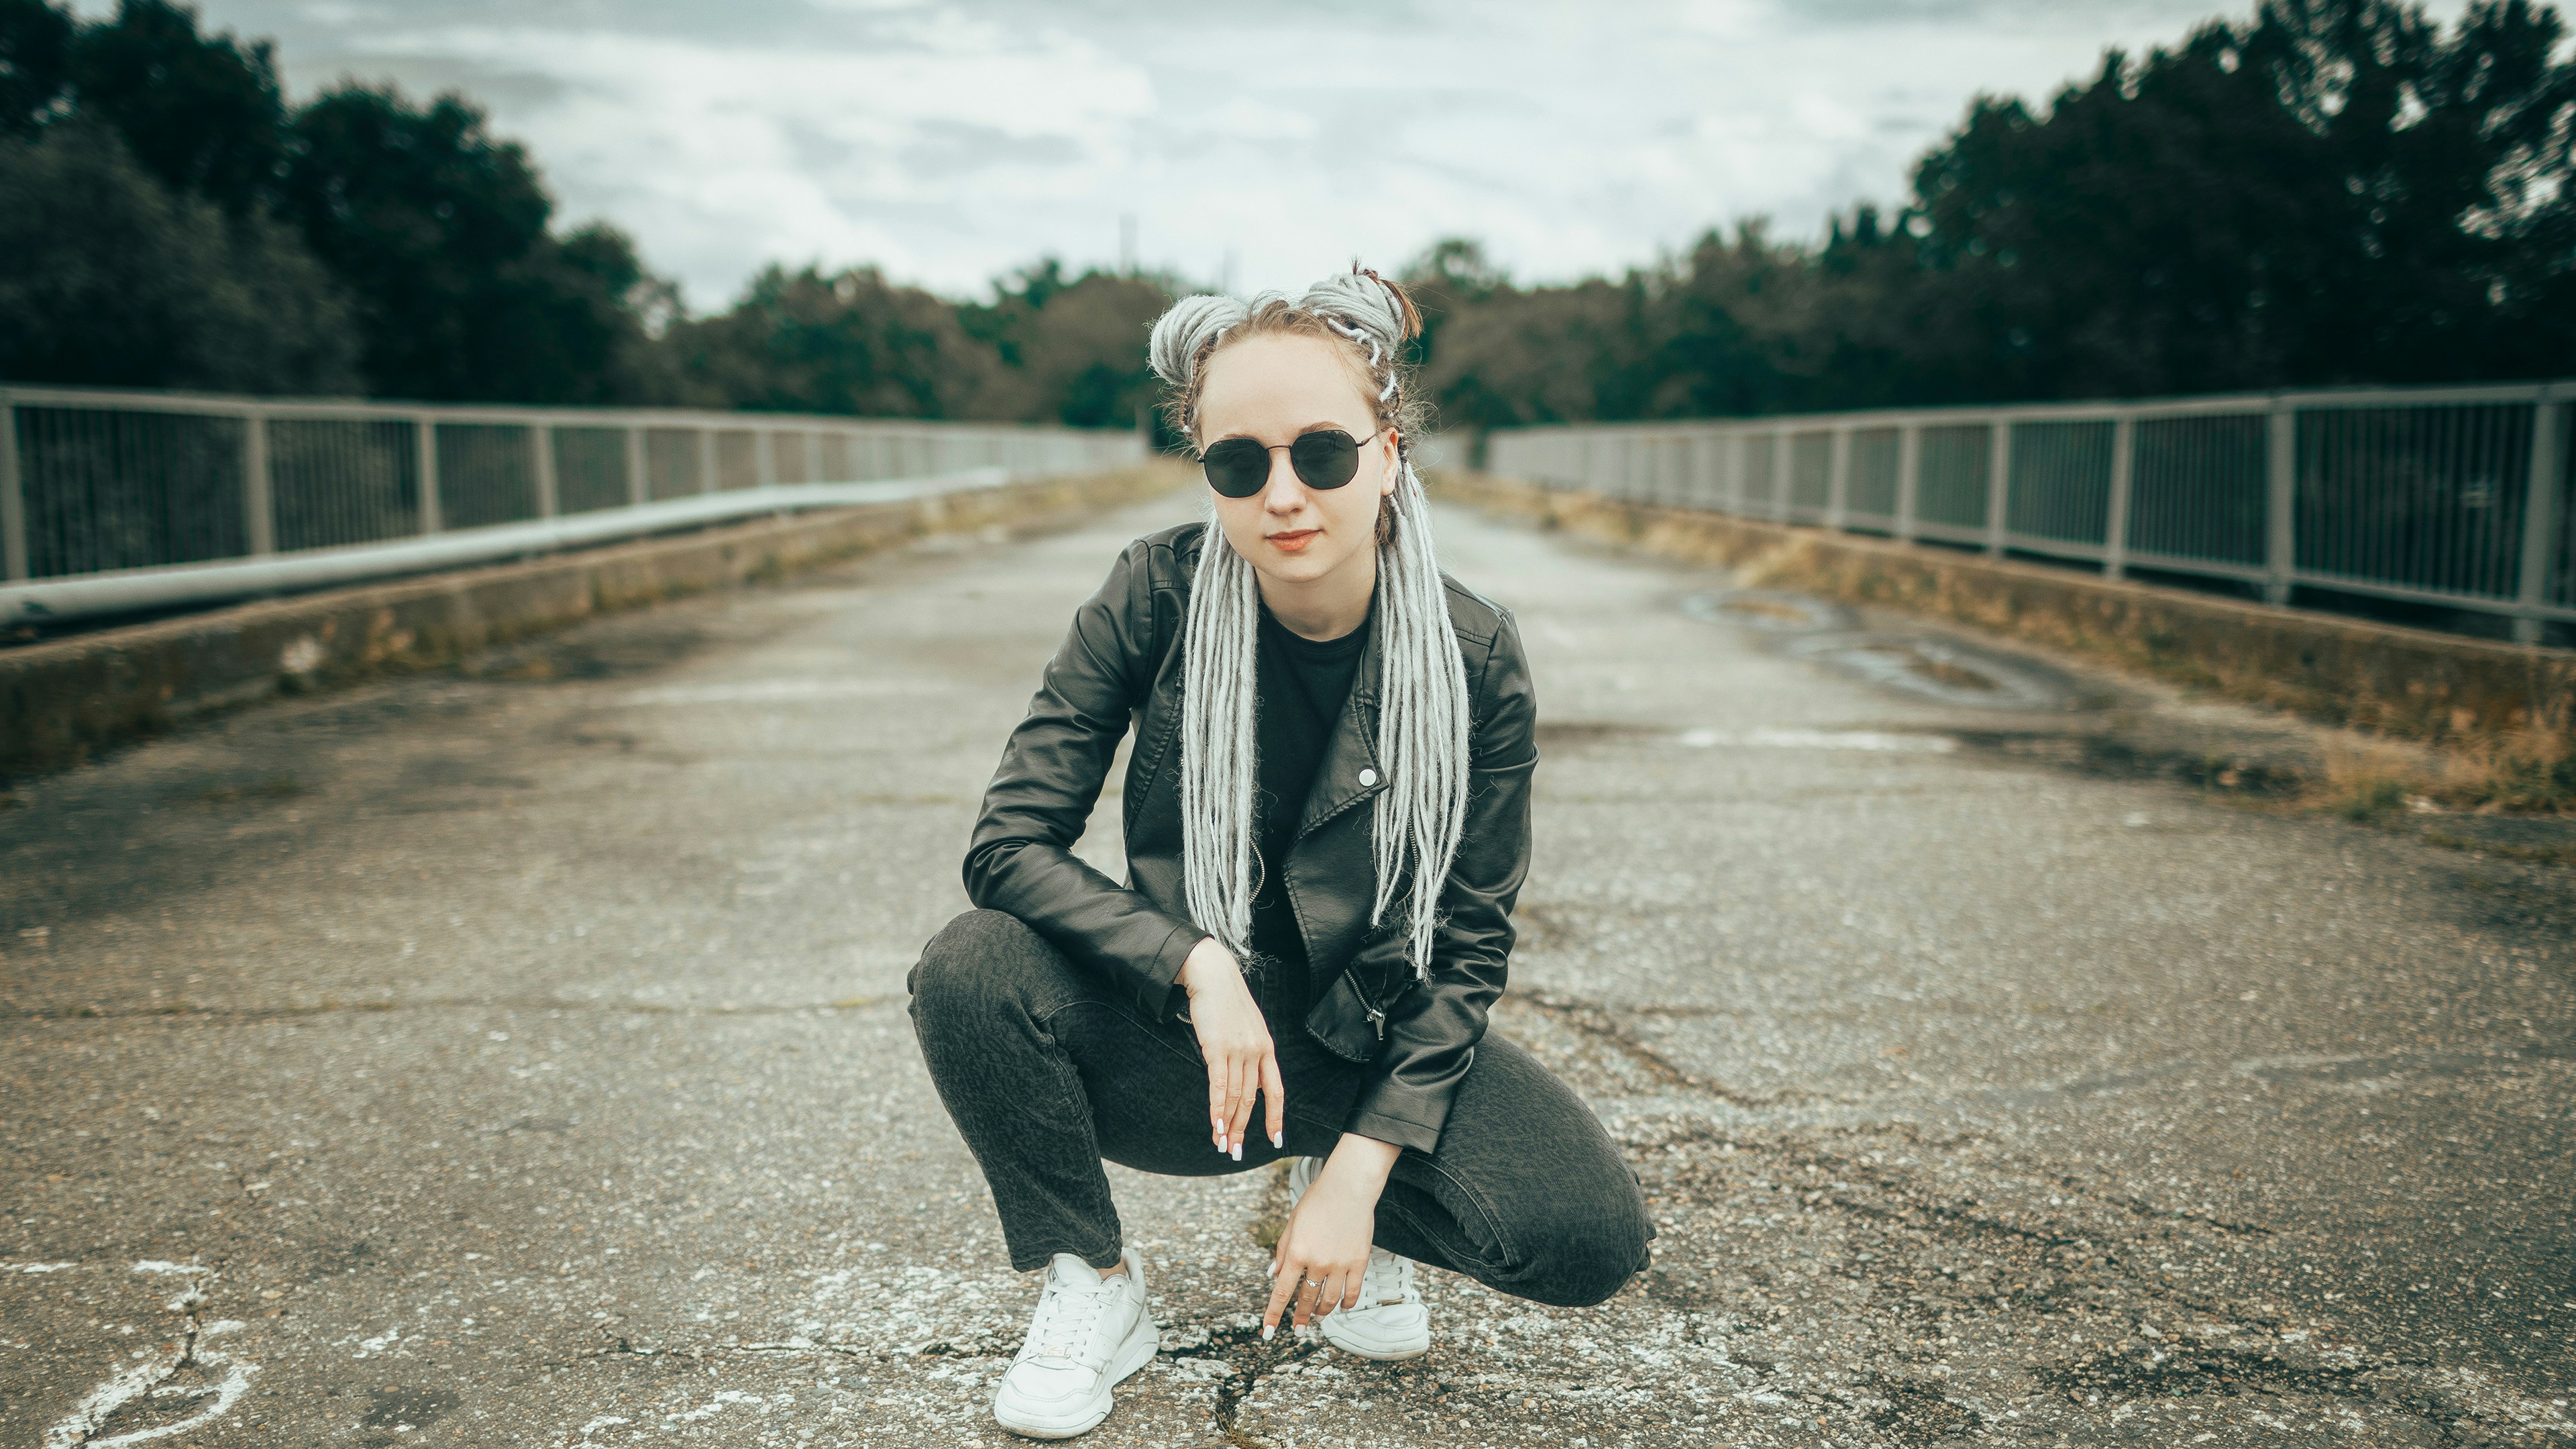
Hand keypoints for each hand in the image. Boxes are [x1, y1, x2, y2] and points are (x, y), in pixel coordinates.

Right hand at [1177, 937, 1282, 1159]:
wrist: (1213, 976)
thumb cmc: (1226, 1002)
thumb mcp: (1248, 1027)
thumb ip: (1249, 1052)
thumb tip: (1244, 1078)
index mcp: (1267, 1048)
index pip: (1276, 1090)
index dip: (1275, 1116)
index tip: (1274, 1139)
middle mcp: (1256, 1051)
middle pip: (1252, 1099)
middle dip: (1243, 1128)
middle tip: (1234, 1151)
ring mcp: (1238, 1050)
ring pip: (1236, 1096)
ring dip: (1227, 1124)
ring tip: (1221, 1143)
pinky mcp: (1217, 1048)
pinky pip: (1219, 1085)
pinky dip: (1217, 1107)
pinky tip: (1214, 1124)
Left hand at [1262, 1135, 1399, 1336]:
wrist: (1349, 1187)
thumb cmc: (1317, 1201)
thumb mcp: (1292, 1223)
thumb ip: (1282, 1251)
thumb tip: (1273, 1275)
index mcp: (1297, 1252)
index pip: (1281, 1291)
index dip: (1274, 1314)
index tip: (1268, 1330)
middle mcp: (1317, 1262)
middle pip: (1306, 1299)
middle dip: (1300, 1317)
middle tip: (1298, 1328)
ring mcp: (1340, 1264)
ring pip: (1330, 1299)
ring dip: (1322, 1311)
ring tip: (1318, 1315)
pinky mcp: (1359, 1262)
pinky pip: (1353, 1291)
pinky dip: (1347, 1303)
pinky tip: (1343, 1307)